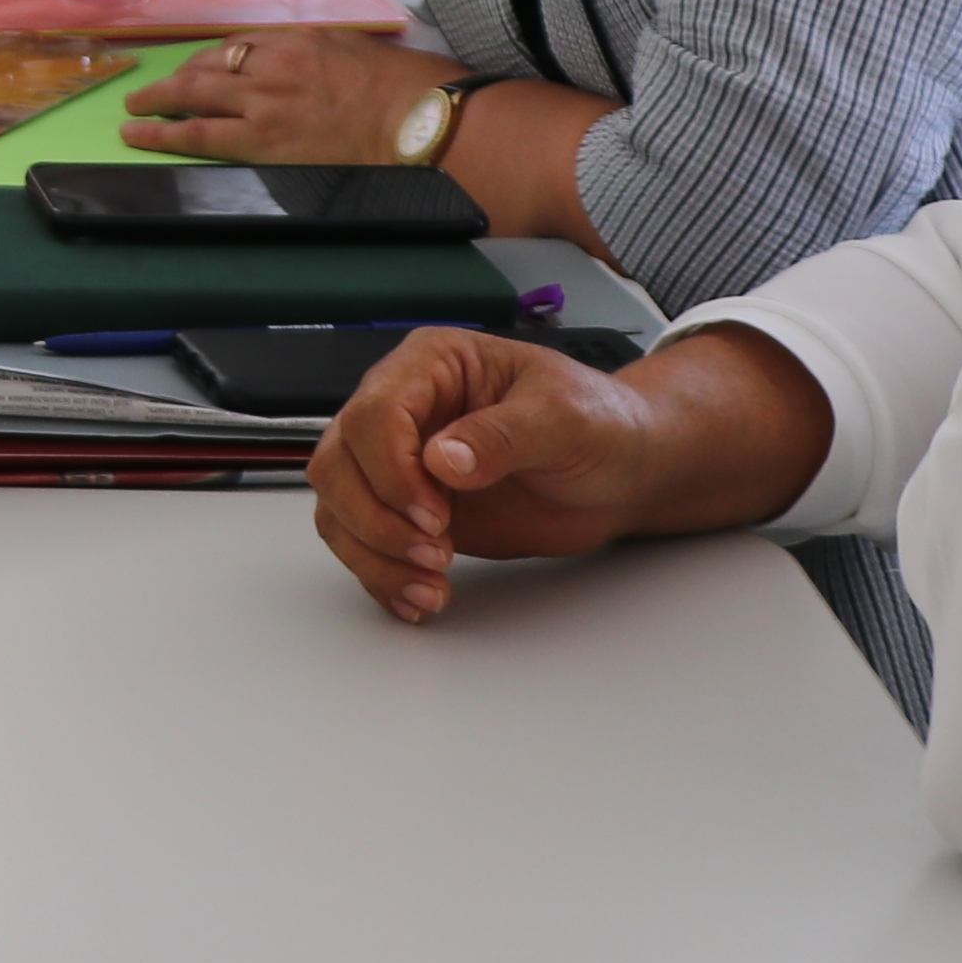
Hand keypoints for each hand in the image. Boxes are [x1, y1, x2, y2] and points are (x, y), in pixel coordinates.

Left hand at [120, 23, 460, 166]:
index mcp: (300, 38)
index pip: (242, 42)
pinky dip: (161, 131)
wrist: (418, 122)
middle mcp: (272, 63)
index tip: (203, 64)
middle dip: (180, 74)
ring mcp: (261, 101)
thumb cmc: (408, 88)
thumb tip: (317, 66)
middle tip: (158, 85)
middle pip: (209, 63)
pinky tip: (135, 132)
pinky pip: (197, 133)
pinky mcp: (258, 140)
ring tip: (135, 106)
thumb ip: (325, 54)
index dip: (216, 56)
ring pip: (194, 93)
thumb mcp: (361, 50)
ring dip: (159, 98)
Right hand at [307, 334, 672, 624]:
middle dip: (375, 519)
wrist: (622, 474)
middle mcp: (404, 410)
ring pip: (339, 508)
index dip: (391, 470)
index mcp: (432, 365)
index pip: (375, 412)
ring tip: (431, 587)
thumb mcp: (565, 418)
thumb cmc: (601, 426)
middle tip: (434, 553)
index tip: (433, 515)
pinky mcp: (406, 511)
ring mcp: (399, 464)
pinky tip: (419, 597)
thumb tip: (441, 459)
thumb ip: (504, 435)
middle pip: (339, 463)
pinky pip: (362, 543)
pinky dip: (380, 576)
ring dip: (373, 555)